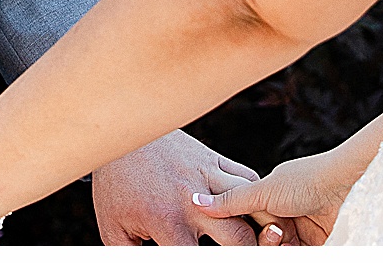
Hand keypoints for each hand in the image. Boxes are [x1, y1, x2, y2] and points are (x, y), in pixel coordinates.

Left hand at [94, 129, 260, 244]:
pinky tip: (255, 209)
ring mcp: (205, 174)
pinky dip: (255, 195)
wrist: (121, 132)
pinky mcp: (212, 157)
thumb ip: (130, 256)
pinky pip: (246, 176)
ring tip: (268, 239)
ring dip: (261, 224)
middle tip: (257, 256)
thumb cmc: (116, 184)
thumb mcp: (114, 229)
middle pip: (238, 236)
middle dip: (249, 252)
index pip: (200, 259)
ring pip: (250, 202)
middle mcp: (192, 199)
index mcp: (167, 221)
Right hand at [191, 148, 359, 246]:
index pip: (248, 220)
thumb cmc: (306, 180)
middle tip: (276, 234)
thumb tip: (196, 201)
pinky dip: (287, 255)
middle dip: (263, 242)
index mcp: (270, 194)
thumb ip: (231, 201)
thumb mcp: (263, 190)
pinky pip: (295, 256)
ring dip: (276, 250)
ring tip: (285, 241)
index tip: (246, 232)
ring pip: (277, 250)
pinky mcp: (315, 245)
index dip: (245, 230)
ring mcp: (300, 229)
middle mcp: (284, 212)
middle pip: (262, 238)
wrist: (346, 186)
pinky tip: (288, 249)